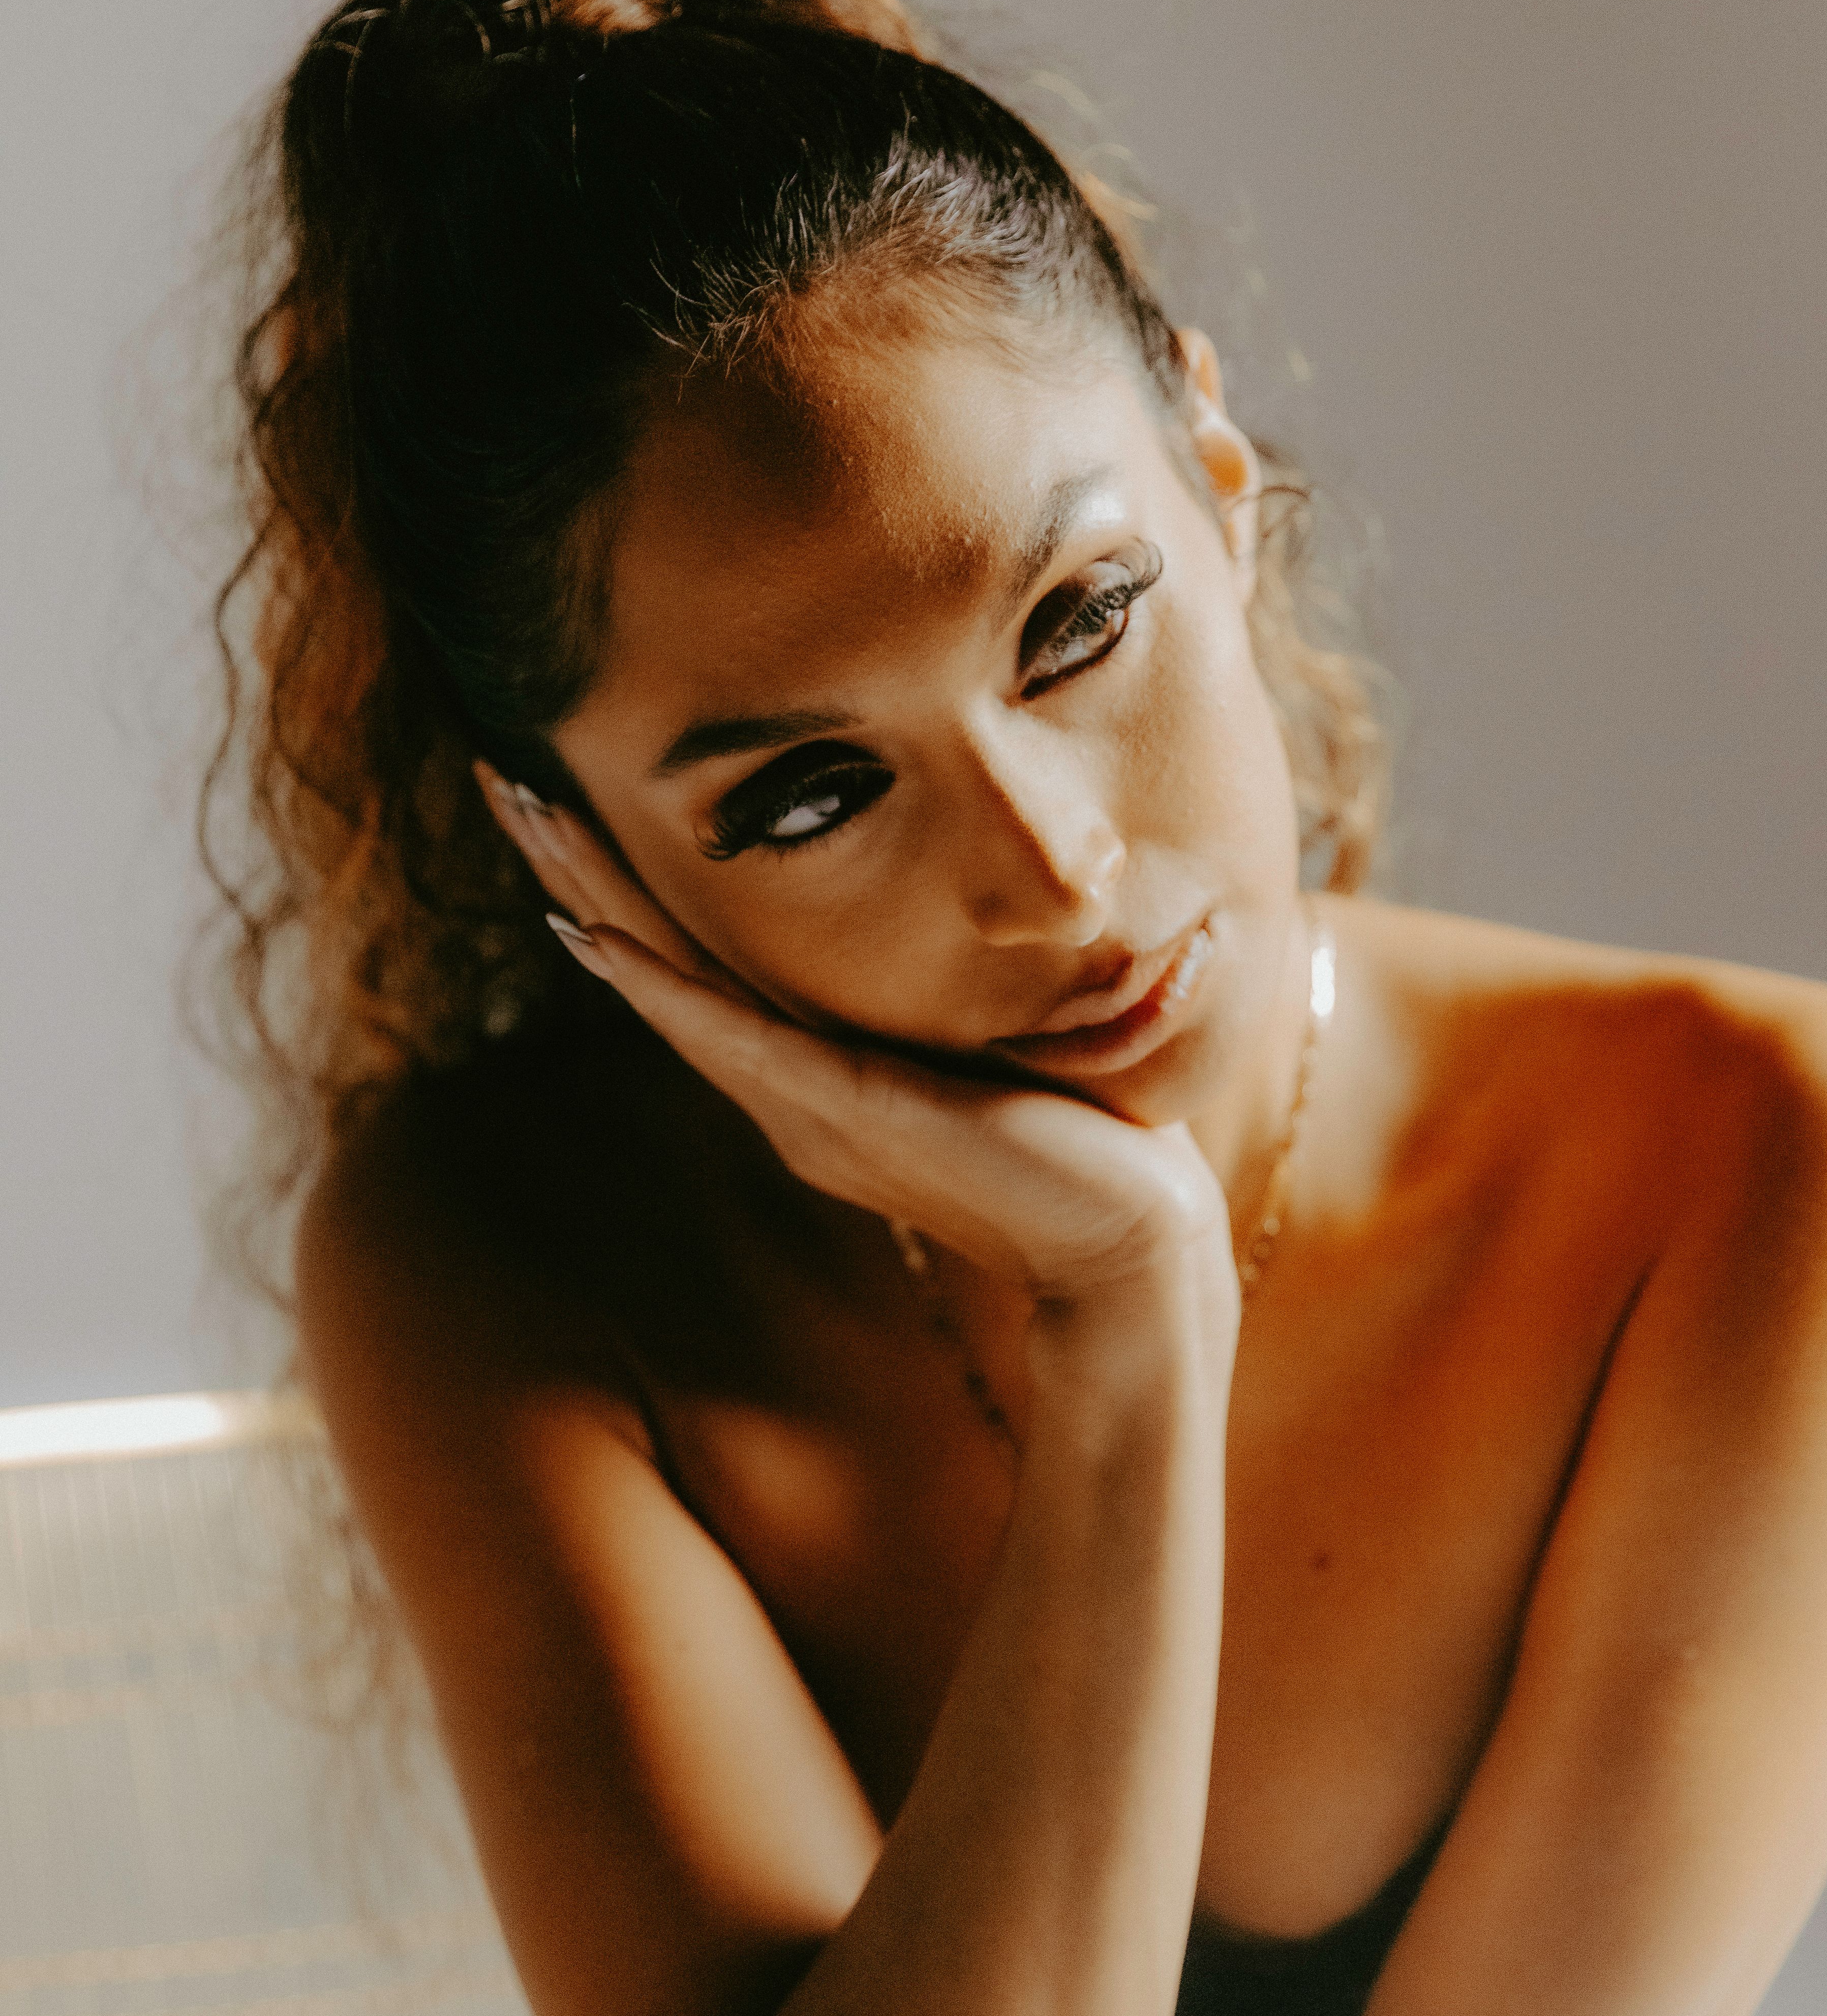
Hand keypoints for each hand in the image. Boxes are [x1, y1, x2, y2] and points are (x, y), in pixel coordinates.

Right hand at [477, 769, 1232, 1308]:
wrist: (1132, 1239)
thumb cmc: (1079, 1139)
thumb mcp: (981, 1043)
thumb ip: (929, 1004)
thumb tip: (935, 921)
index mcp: (811, 1074)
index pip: (692, 958)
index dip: (622, 878)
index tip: (566, 788)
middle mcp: (788, 1092)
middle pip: (655, 958)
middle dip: (577, 864)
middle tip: (505, 776)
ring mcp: (811, 1107)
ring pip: (674, 982)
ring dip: (595, 893)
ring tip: (532, 811)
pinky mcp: (856, 1114)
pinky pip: (743, 1042)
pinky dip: (670, 991)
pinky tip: (602, 940)